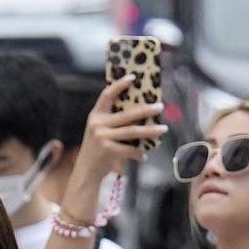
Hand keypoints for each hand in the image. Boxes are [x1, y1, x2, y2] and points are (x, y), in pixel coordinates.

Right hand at [60, 75, 167, 207]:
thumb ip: (112, 121)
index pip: (107, 95)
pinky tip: (144, 156)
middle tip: (160, 106)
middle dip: (146, 110)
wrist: (86, 171)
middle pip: (127, 114)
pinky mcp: (108, 150)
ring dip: (150, 130)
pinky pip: (130, 149)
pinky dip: (138, 153)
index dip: (119, 85)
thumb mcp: (99, 130)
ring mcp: (102, 137)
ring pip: (132, 131)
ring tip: (163, 129)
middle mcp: (97, 124)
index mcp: (95, 115)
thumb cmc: (97, 148)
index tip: (133, 77)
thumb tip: (140, 112)